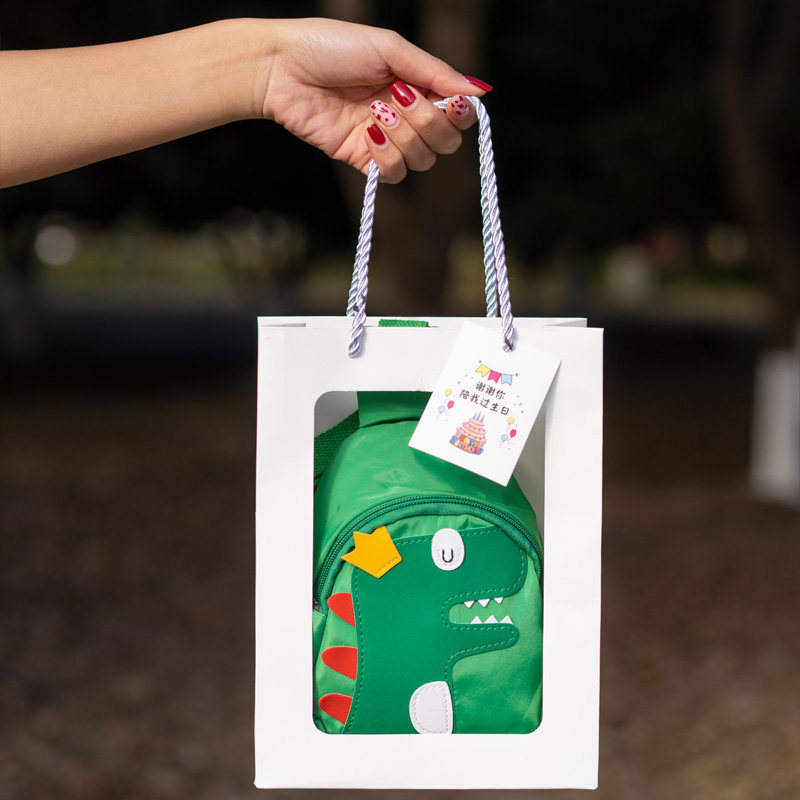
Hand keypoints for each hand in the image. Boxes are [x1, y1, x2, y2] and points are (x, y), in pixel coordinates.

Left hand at [257, 18, 488, 181]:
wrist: (282, 69)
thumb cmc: (331, 46)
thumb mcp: (389, 48)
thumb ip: (433, 71)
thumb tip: (479, 91)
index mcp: (417, 85)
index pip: (458, 115)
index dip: (460, 115)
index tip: (452, 104)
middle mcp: (406, 115)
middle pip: (445, 144)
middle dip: (429, 124)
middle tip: (399, 100)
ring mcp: (385, 140)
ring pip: (421, 161)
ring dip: (403, 137)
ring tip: (374, 112)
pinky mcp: (361, 158)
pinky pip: (392, 174)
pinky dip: (385, 156)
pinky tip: (367, 133)